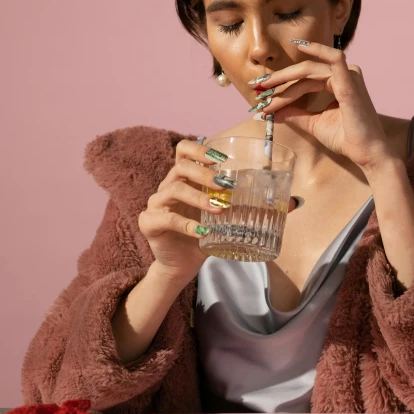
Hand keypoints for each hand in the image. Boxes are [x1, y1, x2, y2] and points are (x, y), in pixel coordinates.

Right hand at [139, 140, 234, 281]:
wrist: (182, 264)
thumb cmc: (202, 234)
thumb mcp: (219, 215)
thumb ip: (233, 201)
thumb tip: (265, 195)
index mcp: (183, 178)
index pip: (183, 151)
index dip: (199, 149)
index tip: (220, 159)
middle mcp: (167, 186)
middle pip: (180, 167)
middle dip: (205, 174)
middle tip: (225, 185)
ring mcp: (156, 203)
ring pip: (174, 189)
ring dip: (199, 197)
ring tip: (219, 209)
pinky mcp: (149, 223)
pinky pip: (167, 219)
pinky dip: (187, 224)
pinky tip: (203, 231)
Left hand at [255, 41, 393, 170]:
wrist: (366, 153)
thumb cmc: (346, 138)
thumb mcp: (314, 123)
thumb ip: (295, 114)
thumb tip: (270, 111)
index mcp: (338, 83)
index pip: (304, 80)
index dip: (282, 87)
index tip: (261, 95)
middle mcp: (344, 76)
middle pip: (304, 73)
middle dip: (279, 81)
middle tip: (258, 88)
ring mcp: (348, 77)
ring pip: (309, 71)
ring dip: (286, 79)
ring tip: (266, 87)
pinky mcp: (350, 82)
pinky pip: (333, 59)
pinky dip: (317, 50)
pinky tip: (300, 45)